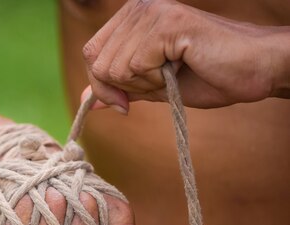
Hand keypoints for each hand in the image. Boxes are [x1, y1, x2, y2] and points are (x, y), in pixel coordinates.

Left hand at [82, 0, 289, 110]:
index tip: (125, 103)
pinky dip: (157, 79)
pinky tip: (181, 65)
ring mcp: (152, 12)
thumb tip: (85, 103)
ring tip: (175, 71)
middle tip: (162, 82)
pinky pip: (135, 65)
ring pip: (116, 67)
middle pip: (98, 63)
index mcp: (131, 17)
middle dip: (126, 88)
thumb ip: (119, 89)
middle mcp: (138, 7)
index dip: (102, 85)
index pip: (91, 54)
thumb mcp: (151, 87)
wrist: (252, 72)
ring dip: (146, 83)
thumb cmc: (207, 76)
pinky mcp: (167, 23)